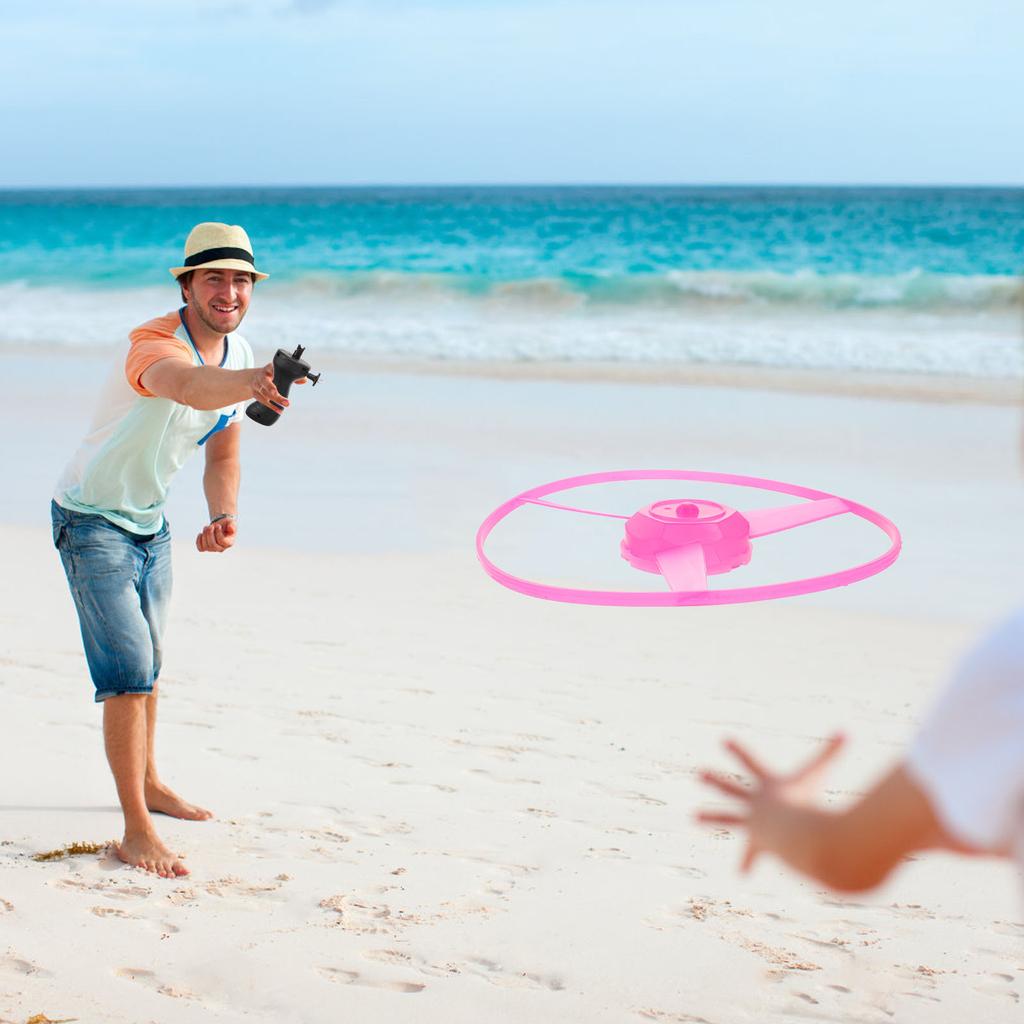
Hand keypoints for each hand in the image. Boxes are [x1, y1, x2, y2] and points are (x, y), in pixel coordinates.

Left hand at [195, 516, 236, 553]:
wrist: (220, 526)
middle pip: (213, 545)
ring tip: (206, 527)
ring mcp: (213, 550)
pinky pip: (200, 548)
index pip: (222, 541)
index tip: (218, 525)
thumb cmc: (226, 525)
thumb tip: (231, 529)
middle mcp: (221, 549)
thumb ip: (232, 525)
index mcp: (229, 543)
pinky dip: (199, 541)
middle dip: (209, 534)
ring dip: (204, 535)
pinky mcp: (205, 549)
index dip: (218, 532)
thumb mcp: (231, 523)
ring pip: (206, 546)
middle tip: (210, 526)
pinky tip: (201, 534)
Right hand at [250, 364, 289, 410]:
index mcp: (267, 369)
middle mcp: (260, 377)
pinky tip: (278, 410)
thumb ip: (291, 376)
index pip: (270, 369)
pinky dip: (271, 406)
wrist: (252, 377)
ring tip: (285, 404)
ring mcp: (256, 386)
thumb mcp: (278, 372)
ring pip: (264, 393)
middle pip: (265, 383)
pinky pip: (262, 401)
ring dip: (274, 400)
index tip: (276, 376)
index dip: (274, 373)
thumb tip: (303, 380)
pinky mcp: (255, 394)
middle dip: (271, 389)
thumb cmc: (269, 374)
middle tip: (278, 394)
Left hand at [697, 734, 844, 871]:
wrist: (792, 832)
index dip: (738, 750)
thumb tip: (846, 731)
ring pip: (727, 816)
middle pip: (731, 788)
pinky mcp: (756, 843)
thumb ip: (832, 752)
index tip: (723, 741)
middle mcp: (755, 802)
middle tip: (699, 775)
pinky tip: (742, 873)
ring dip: (711, 816)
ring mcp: (753, 822)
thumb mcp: (818, 773)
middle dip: (716, 781)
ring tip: (694, 817)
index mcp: (767, 785)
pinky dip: (747, 862)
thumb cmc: (804, 800)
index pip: (750, 761)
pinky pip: (749, 854)